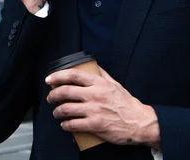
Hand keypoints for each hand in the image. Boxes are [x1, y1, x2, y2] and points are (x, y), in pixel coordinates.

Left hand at [46, 66, 160, 148]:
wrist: (139, 122)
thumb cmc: (127, 103)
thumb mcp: (115, 84)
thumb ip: (102, 74)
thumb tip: (92, 64)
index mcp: (99, 83)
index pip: (73, 75)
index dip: (58, 76)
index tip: (49, 79)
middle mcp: (95, 95)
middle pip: (65, 91)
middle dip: (53, 95)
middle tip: (50, 98)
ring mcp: (94, 110)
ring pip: (66, 109)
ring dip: (57, 112)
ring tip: (57, 113)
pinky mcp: (94, 125)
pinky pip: (73, 125)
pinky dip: (65, 125)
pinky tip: (65, 125)